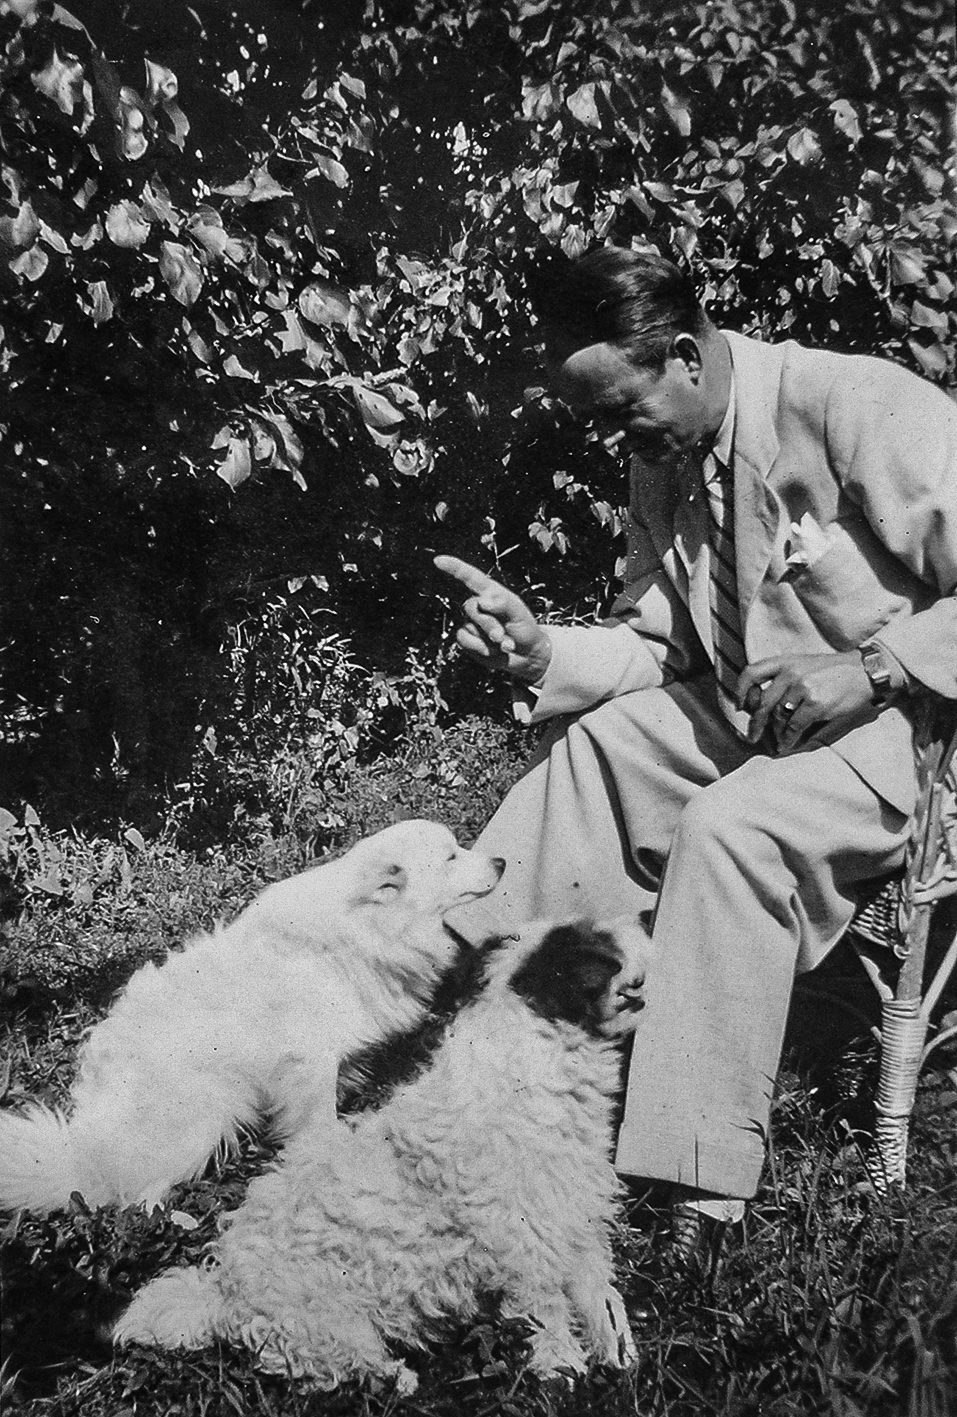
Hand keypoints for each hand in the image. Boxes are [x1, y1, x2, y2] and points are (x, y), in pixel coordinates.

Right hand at [434, 555, 551, 683]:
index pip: (469, 576)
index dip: (453, 567)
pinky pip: (465, 641)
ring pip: (469, 628)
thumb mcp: (519, 613)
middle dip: (489, 624)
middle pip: (472, 608)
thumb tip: (482, 601)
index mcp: (491, 592)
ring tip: (504, 643)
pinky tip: (493, 651)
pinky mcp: (467, 639)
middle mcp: (478, 605)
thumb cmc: (524, 628)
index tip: (439, 560)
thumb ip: (502, 603)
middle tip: (503, 636)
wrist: (526, 654)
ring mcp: (471, 622)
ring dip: (489, 640)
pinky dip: (481, 649)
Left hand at [737, 652, 873, 752]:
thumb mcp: (805, 664)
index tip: (741, 706)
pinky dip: (788, 739)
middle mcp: (791, 673)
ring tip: (777, 742)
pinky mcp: (815, 704)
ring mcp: (802, 688)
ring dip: (775, 733)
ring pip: (778, 716)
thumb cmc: (834, 671)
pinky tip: (787, 744)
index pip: (752, 672)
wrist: (864, 672)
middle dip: (756, 723)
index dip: (741, 690)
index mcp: (786, 662)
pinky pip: (793, 727)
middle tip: (752, 736)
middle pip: (762, 702)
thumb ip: (784, 677)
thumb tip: (762, 703)